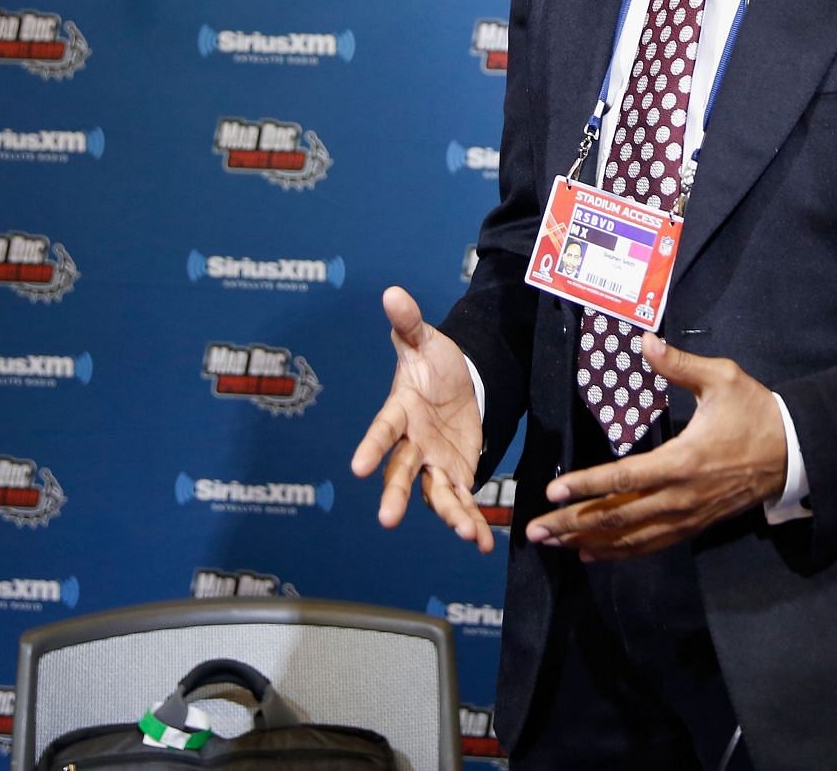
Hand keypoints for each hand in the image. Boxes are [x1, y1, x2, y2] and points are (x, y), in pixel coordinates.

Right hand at [349, 286, 492, 549]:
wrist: (459, 382)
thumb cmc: (433, 363)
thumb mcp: (424, 340)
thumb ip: (409, 323)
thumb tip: (393, 293)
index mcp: (400, 412)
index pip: (382, 430)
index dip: (370, 447)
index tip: (356, 468)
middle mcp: (412, 444)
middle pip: (401, 472)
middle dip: (396, 495)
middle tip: (387, 520)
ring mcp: (433, 462)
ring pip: (435, 494)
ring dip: (448, 514)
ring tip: (463, 533)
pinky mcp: (456, 473)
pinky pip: (461, 501)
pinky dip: (470, 522)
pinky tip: (481, 543)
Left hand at [524, 335, 787, 559]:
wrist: (791, 452)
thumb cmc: (754, 412)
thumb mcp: (722, 379)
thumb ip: (679, 364)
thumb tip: (646, 341)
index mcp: (683, 460)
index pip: (625, 479)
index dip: (587, 485)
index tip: (554, 490)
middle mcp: (680, 496)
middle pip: (618, 517)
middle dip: (573, 522)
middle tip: (536, 530)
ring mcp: (687, 517)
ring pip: (630, 538)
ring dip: (588, 541)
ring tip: (552, 544)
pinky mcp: (694, 526)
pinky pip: (651, 545)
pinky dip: (619, 552)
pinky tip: (591, 553)